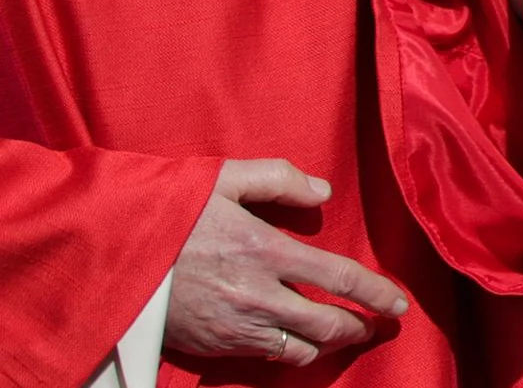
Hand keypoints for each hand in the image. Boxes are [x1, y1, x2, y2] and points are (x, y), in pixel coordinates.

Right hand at [164, 159, 409, 366]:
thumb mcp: (224, 179)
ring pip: (299, 349)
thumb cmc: (170, 213)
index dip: (377, 294)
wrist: (111, 256)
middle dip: (360, 328)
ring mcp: (236, 325)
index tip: (398, 304)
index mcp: (267, 251)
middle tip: (376, 325)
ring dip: (327, 345)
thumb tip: (324, 193)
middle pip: (328, 325)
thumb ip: (279, 179)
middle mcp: (258, 295)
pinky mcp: (214, 345)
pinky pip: (266, 356)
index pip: (340, 279)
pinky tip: (296, 341)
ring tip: (341, 335)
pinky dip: (289, 352)